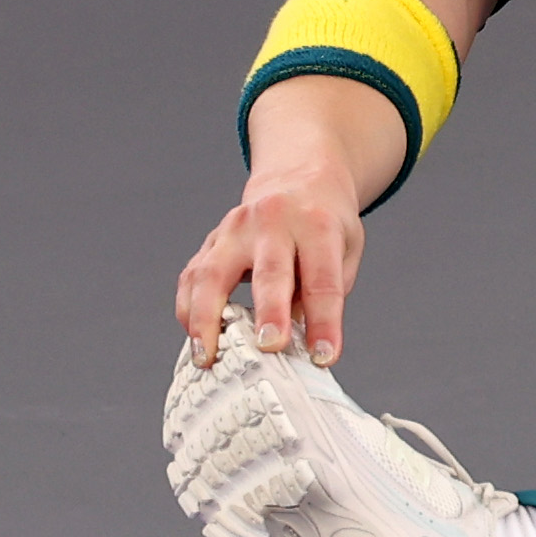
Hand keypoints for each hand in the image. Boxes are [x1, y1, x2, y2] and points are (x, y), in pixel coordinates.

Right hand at [176, 150, 369, 365]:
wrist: (299, 180)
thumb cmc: (324, 223)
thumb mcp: (346, 249)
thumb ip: (329, 291)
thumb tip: (305, 341)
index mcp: (316, 225)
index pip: (323, 279)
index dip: (324, 321)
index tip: (324, 356)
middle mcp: (272, 223)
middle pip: (269, 272)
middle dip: (270, 313)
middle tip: (270, 346)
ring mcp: (234, 230)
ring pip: (212, 275)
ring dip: (208, 319)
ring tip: (210, 356)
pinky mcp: (210, 242)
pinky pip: (191, 278)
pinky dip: (189, 310)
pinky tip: (196, 336)